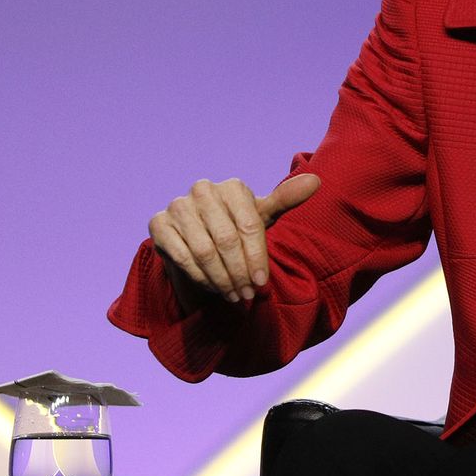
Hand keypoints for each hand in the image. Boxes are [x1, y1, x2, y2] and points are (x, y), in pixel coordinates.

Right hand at [149, 173, 320, 303]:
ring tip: (233, 295)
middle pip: (226, 240)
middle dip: (239, 272)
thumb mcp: (263, 217)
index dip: (257, 257)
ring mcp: (178, 206)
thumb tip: (316, 181)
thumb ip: (286, 200)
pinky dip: (199, 277)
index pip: (249, 226)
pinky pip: (181, 256)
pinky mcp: (159, 224)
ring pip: (203, 251)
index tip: (263, 282)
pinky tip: (211, 287)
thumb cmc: (238, 227)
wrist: (200, 237)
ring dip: (220, 279)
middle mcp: (202, 189)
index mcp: (232, 186)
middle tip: (247, 294)